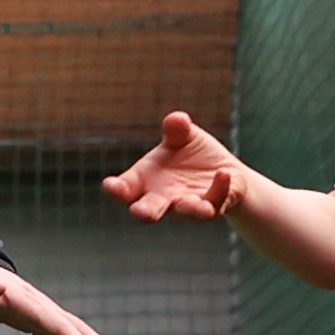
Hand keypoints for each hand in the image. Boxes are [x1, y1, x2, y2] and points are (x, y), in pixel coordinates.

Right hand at [104, 111, 242, 222]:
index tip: (110, 186)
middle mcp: (162, 198)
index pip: (125, 189)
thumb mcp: (183, 137)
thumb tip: (177, 120)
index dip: (116, 190)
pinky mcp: (213, 205)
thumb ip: (177, 130)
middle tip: (141, 213)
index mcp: (145, 181)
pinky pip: (215, 201)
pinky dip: (220, 189)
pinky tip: (223, 174)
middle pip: (148, 211)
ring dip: (187, 208)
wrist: (222, 172)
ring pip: (185, 211)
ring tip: (188, 202)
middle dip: (144, 212)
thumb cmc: (191, 155)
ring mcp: (187, 205)